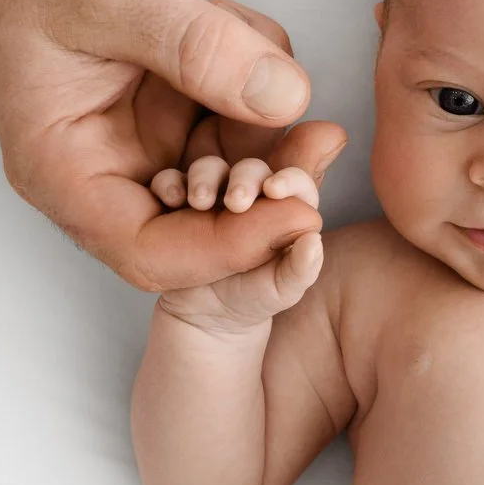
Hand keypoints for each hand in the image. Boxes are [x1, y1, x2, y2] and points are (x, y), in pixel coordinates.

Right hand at [0, 0, 345, 290]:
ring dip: (270, 122)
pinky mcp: (172, 84)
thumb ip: (198, 50)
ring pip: (233, 156)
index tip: (299, 214)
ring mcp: (142, 121)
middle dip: (268, 185)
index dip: (230, 247)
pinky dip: (256, 69)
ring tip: (279, 61)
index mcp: (64, 165)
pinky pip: (236, 101)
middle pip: (205, 216)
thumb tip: (284, 100)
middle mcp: (105, 157)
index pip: (152, 250)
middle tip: (322, 141)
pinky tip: (240, 22)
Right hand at [154, 161, 324, 333]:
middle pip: (252, 169)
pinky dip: (169, 183)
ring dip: (205, 177)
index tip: (274, 189)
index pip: (295, 183)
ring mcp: (214, 196)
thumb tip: (314, 241)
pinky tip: (170, 199)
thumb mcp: (281, 290)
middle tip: (235, 202)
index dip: (289, 180)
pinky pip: (171, 181)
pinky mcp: (180, 202)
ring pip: (211, 167)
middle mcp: (251, 196)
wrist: (207, 317)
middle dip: (245, 178)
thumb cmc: (254, 298)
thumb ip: (301, 269)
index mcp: (284, 211)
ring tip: (198, 202)